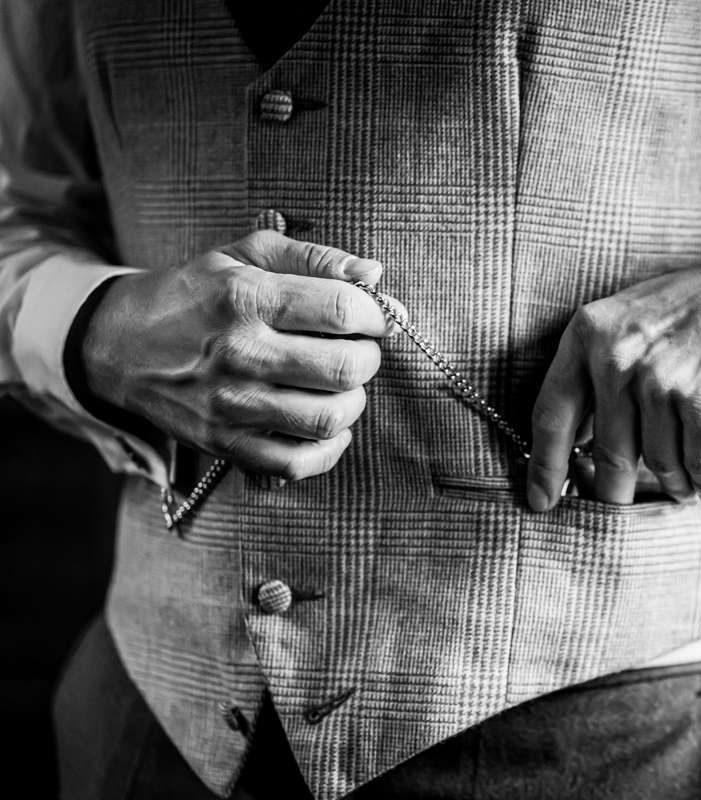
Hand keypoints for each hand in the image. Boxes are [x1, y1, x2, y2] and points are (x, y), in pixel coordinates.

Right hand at [82, 231, 402, 479]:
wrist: (119, 344)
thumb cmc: (196, 294)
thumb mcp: (246, 254)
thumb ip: (316, 258)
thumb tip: (375, 273)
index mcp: (246, 297)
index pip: (342, 309)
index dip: (376, 315)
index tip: (375, 318)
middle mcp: (239, 353)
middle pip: (344, 367)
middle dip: (368, 357)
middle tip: (356, 350)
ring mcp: (231, 405)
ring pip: (329, 417)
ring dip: (352, 401)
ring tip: (339, 385)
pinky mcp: (224, 444)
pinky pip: (298, 462)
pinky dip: (327, 448)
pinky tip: (325, 424)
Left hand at [526, 224, 700, 510]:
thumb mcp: (633, 320)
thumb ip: (598, 371)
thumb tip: (573, 445)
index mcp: (590, 333)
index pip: (551, 413)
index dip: (543, 466)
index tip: (539, 502)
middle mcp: (619, 357)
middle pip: (607, 454)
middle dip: (615, 490)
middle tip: (622, 503)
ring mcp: (663, 381)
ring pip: (657, 464)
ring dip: (674, 481)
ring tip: (687, 475)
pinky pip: (698, 469)